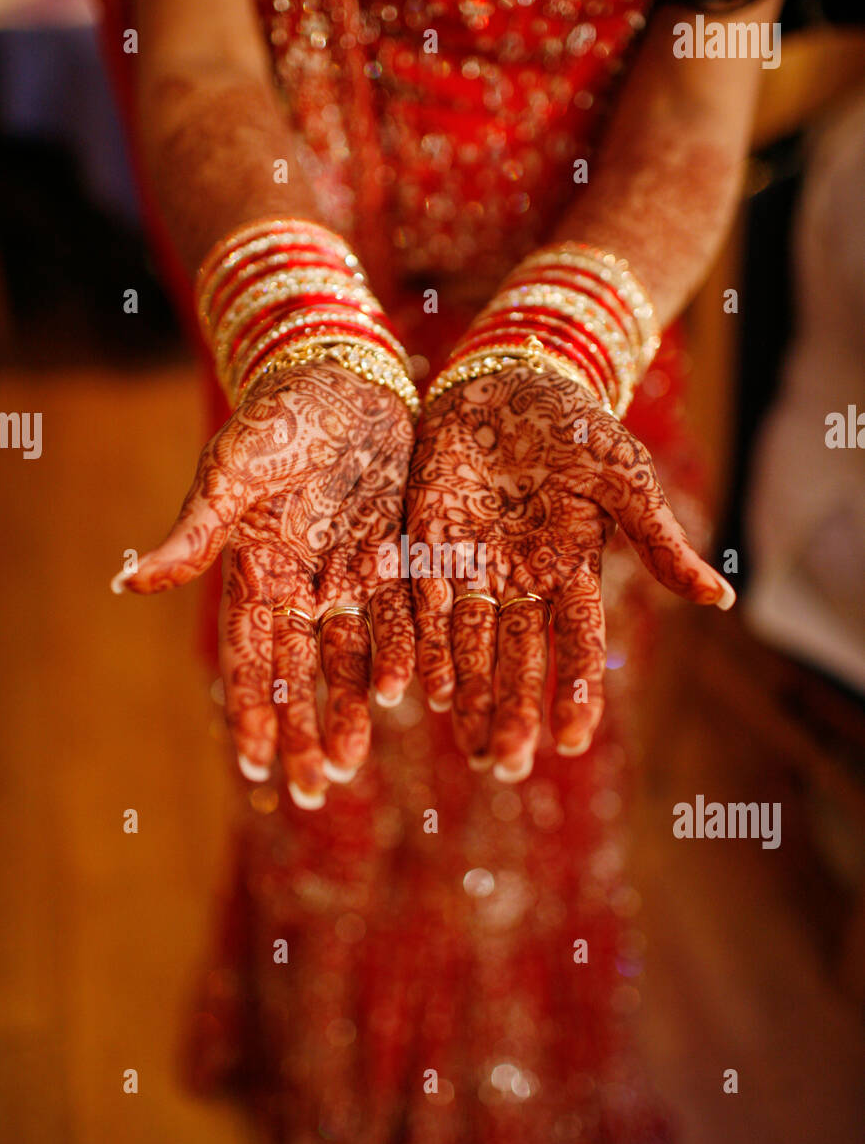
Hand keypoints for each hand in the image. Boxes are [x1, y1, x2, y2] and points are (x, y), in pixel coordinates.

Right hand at [112, 363, 414, 806]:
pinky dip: (406, 654)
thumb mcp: (230, 470)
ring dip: (350, 708)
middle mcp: (305, 584)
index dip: (251, 710)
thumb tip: (131, 583)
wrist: (343, 376)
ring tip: (350, 762)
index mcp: (257, 570)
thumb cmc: (275, 418)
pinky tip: (413, 696)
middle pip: (302, 672)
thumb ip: (196, 531)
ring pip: (353, 656)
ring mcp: (354, 574)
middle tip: (310, 789)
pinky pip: (404, 616)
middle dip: (303, 730)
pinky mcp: (399, 555)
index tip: (252, 767)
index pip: (250, 657)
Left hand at [407, 364, 733, 780]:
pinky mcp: (428, 547)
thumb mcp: (623, 477)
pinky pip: (423, 605)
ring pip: (468, 646)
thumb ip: (658, 540)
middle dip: (513, 712)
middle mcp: (521, 583)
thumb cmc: (574, 425)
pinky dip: (422, 646)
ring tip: (468, 746)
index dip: (575, 692)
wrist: (507, 379)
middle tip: (506, 765)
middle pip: (517, 660)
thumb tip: (721, 601)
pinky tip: (421, 689)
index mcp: (571, 572)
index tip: (571, 743)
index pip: (577, 645)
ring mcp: (473, 568)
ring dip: (466, 697)